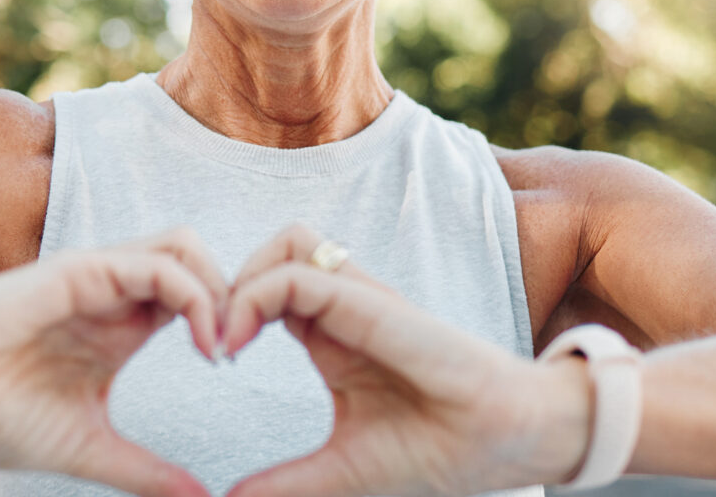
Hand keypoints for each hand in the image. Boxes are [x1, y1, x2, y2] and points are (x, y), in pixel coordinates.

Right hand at [0, 228, 228, 496]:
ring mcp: (98, 279)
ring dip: (219, 288)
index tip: (232, 371)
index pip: (194, 300)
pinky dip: (193, 294)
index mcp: (120, 330)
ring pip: (185, 247)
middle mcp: (114, 297)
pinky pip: (156, 264)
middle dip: (235, 297)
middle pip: (199, 262)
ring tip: (222, 344)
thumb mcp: (87, 449)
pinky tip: (201, 341)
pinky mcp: (80, 271)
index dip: (228, 322)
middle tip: (239, 350)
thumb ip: (144, 470)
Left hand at [220, 225, 593, 496]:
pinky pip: (303, 274)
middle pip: (272, 252)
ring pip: (287, 243)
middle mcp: (343, 309)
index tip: (210, 361)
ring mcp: (361, 301)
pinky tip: (238, 342)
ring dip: (244, 277)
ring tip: (223, 335)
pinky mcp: (375, 304)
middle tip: (207, 341)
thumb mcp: (341, 469)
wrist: (509, 442)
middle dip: (226, 284)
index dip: (227, 312)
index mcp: (331, 338)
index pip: (267, 290)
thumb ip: (287, 482)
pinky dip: (259, 295)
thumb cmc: (439, 449)